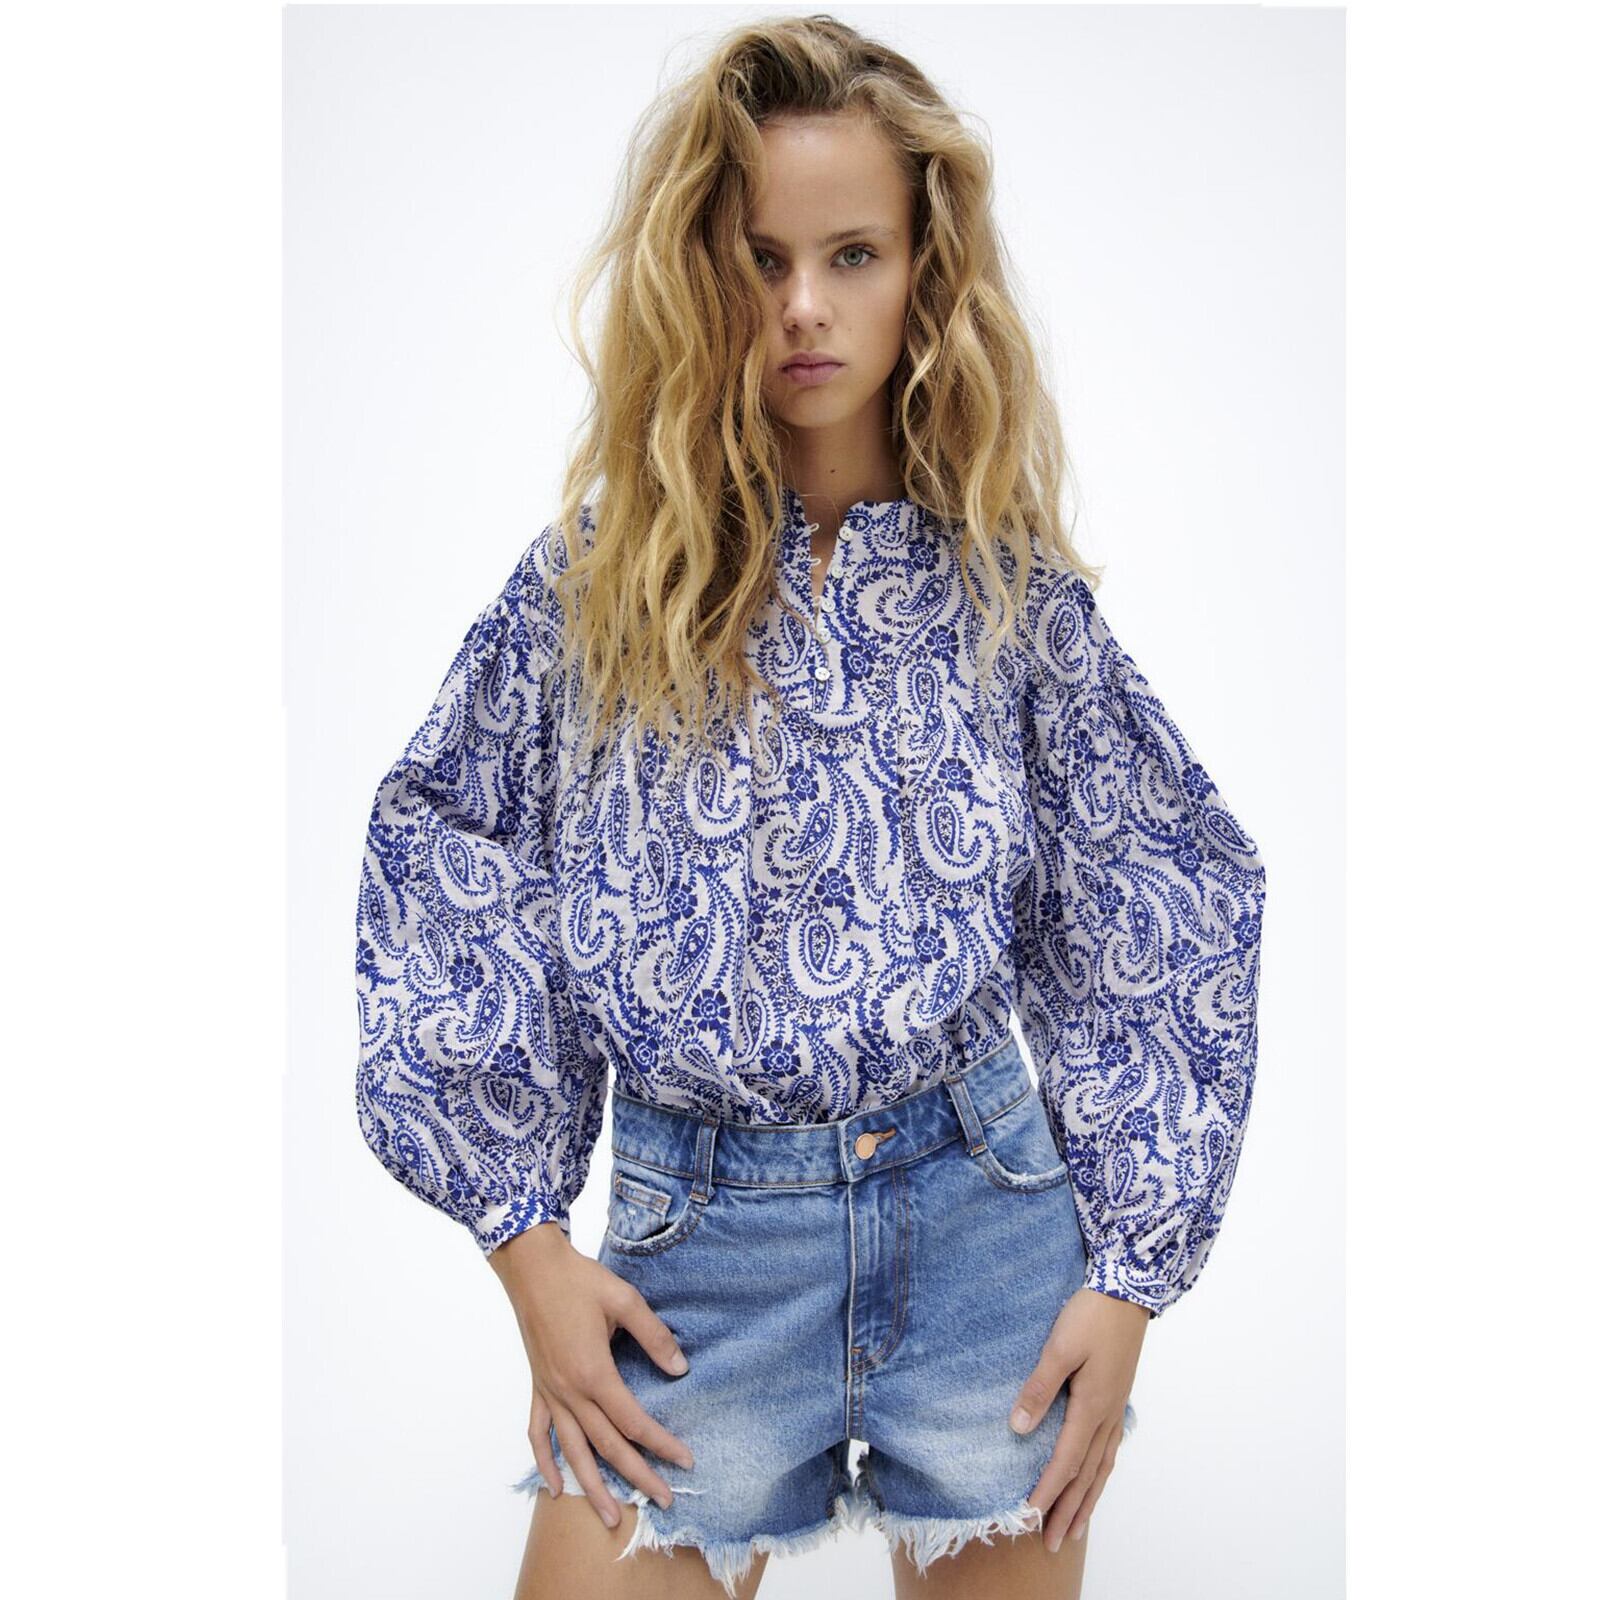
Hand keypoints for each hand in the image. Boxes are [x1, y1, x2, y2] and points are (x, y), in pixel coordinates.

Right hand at [487, 1221, 695, 1529]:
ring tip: (611, 1516)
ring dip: (593, 1486)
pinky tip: (556, 1486)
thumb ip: (654, 1336)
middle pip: (607, 1446)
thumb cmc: (579, 1280)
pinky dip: (545, 1462)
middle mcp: (570, 1392)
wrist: (533, 1268)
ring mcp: (550, 1393)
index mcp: (594, 1373)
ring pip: (572, 1451)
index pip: (634, 1422)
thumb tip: (680, 1368)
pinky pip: (538, 1434)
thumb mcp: (625, 1300)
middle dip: (637, 1476)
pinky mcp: (537, 1387)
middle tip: (663, 1501)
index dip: (661, 1444)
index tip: (685, 1461)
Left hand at [1011, 1286, 1149, 1550]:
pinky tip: (1096, 1478)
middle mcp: (1107, 1415)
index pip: (1065, 1461)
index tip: (1029, 1516)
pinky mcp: (1117, 1397)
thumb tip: (1018, 1430)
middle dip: (1068, 1510)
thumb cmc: (1091, 1315)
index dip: (1047, 1491)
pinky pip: (1109, 1449)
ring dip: (1087, 1499)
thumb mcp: (1060, 1348)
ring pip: (1101, 1466)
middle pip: (1086, 1475)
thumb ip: (1039, 1389)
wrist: (1127, 1290)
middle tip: (1054, 1543)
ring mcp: (1116, 1408)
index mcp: (1092, 1406)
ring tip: (1076, 1526)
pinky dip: (1100, 1473)